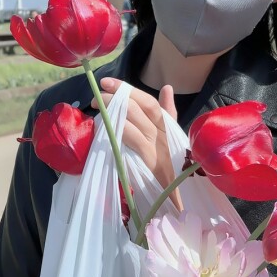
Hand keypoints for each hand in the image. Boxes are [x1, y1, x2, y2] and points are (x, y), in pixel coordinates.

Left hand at [93, 77, 182, 210]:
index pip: (147, 101)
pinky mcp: (150, 162)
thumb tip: (167, 87)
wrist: (179, 194)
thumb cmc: (171, 163)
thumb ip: (167, 111)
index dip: (127, 89)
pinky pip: (133, 140)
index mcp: (166, 125)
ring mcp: (157, 148)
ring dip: (113, 112)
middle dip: (115, 98)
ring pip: (134, 121)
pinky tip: (106, 127)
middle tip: (97, 97)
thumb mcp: (170, 135)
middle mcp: (162, 134)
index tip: (107, 82)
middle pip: (138, 108)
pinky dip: (119, 130)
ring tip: (97, 108)